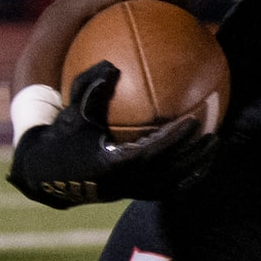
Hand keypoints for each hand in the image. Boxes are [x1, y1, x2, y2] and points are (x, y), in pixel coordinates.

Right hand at [7, 62, 215, 208]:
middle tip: (212, 133)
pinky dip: (185, 176)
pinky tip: (200, 160)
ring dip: (195, 167)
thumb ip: (91, 85)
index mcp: (112, 162)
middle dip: (193, 153)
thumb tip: (112, 65)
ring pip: (171, 184)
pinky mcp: (132, 196)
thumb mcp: (73, 110)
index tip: (193, 121)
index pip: (152, 151)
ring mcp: (130, 192)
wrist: (46, 174)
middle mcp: (124, 182)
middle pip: (169, 170)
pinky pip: (166, 189)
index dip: (175, 138)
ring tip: (214, 146)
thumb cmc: (61, 136)